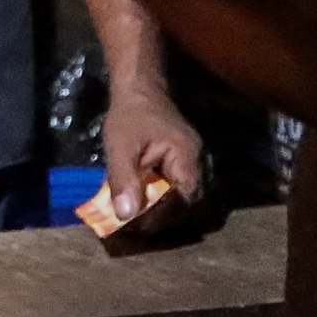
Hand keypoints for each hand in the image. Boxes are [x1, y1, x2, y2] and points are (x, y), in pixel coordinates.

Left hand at [102, 93, 206, 239]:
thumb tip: (125, 215)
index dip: (163, 217)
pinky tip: (145, 204)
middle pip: (188, 202)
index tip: (139, 226)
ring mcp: (192, 161)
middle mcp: (196, 161)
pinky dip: (164, 199)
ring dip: (165, 210)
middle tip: (138, 228)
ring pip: (185, 196)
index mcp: (185, 157)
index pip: (184, 198)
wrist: (139, 88)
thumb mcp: (120, 146)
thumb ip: (123, 179)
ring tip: (140, 220)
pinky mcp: (183, 162)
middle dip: (165, 218)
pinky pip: (179, 187)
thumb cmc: (129, 115)